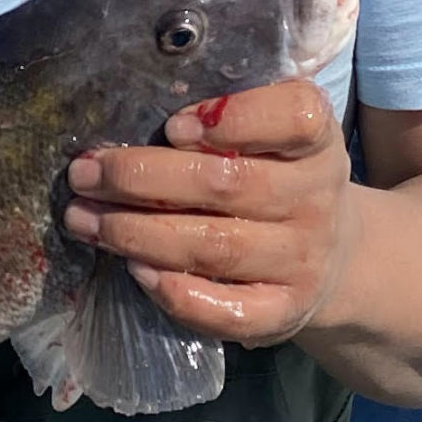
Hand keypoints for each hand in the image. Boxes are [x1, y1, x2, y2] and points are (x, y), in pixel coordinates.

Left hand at [61, 79, 355, 348]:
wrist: (337, 256)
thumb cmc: (276, 176)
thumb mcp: (272, 136)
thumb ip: (224, 117)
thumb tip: (134, 110)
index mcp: (316, 143)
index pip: (296, 118)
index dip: (236, 118)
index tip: (173, 125)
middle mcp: (315, 200)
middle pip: (228, 184)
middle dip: (142, 177)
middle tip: (85, 173)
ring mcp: (301, 260)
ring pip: (215, 245)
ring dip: (137, 232)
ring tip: (84, 219)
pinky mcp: (283, 310)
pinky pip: (227, 310)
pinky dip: (176, 293)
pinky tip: (135, 270)